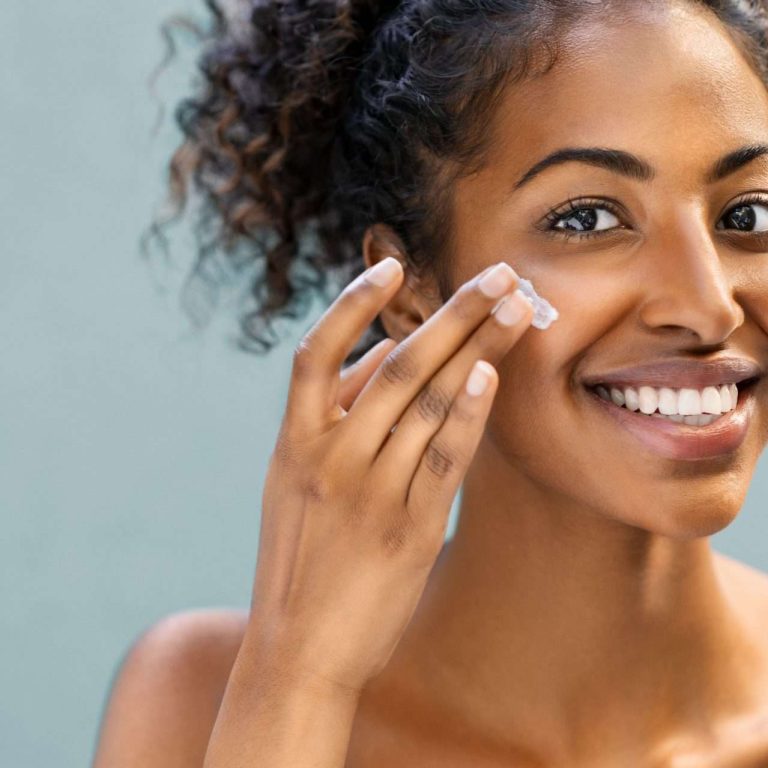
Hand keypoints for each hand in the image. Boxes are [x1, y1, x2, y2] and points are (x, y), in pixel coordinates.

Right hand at [246, 257, 533, 695]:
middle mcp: (329, 458)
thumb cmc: (300, 560)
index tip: (391, 265)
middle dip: (451, 312)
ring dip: (475, 348)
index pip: (315, 355)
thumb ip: (329, 423)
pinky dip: (467, 414)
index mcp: (293, 443)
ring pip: (425, 401)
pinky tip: (492, 375)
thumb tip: (374, 363)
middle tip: (497, 273)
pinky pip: (442, 459)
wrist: (298, 650)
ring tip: (515, 308)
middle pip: (394, 365)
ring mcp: (368, 492)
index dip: (351, 305)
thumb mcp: (293, 486)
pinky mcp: (407, 529)